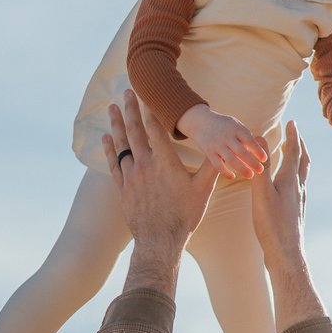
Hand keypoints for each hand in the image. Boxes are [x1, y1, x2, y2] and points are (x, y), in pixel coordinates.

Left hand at [102, 92, 217, 266]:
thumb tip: (225, 150)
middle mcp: (146, 165)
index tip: (146, 94)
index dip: (150, 110)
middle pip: (135, 131)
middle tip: (126, 92)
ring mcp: (132, 176)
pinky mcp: (123, 189)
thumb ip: (212, 167)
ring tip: (113, 108)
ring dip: (117, 124)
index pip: (156, 129)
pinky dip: (109, 149)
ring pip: (122, 144)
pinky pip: (114, 163)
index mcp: (166, 163)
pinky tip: (106, 138)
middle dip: (131, 109)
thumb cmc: (184, 216)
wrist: (160, 241)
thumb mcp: (203, 190)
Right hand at [178, 104, 268, 179]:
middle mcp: (226, 136)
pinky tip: (233, 176)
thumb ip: (245, 136)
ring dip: (241, 169)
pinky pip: (218, 164)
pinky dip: (225, 172)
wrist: (200, 121)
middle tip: (261, 170)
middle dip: (252, 162)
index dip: (257, 150)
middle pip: (241, 152)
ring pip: (230, 159)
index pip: (249, 140)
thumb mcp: (235, 125)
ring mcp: (217, 144)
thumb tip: (259, 150)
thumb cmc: (223, 125)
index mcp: (235, 128)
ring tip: (250, 176)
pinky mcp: (209, 152)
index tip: (264, 159)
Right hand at [251, 121, 308, 273]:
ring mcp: (299, 200)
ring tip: (292, 154)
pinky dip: (294, 176)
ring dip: (298, 159)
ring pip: (302, 173)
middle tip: (294, 134)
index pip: (293, 151)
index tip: (292, 122)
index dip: (292, 135)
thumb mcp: (261, 194)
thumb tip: (261, 141)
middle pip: (303, 160)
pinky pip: (298, 186)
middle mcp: (298, 188)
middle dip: (299, 145)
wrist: (286, 253)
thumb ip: (261, 167)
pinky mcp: (296, 211)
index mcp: (290, 180)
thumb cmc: (271, 225)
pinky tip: (289, 183)